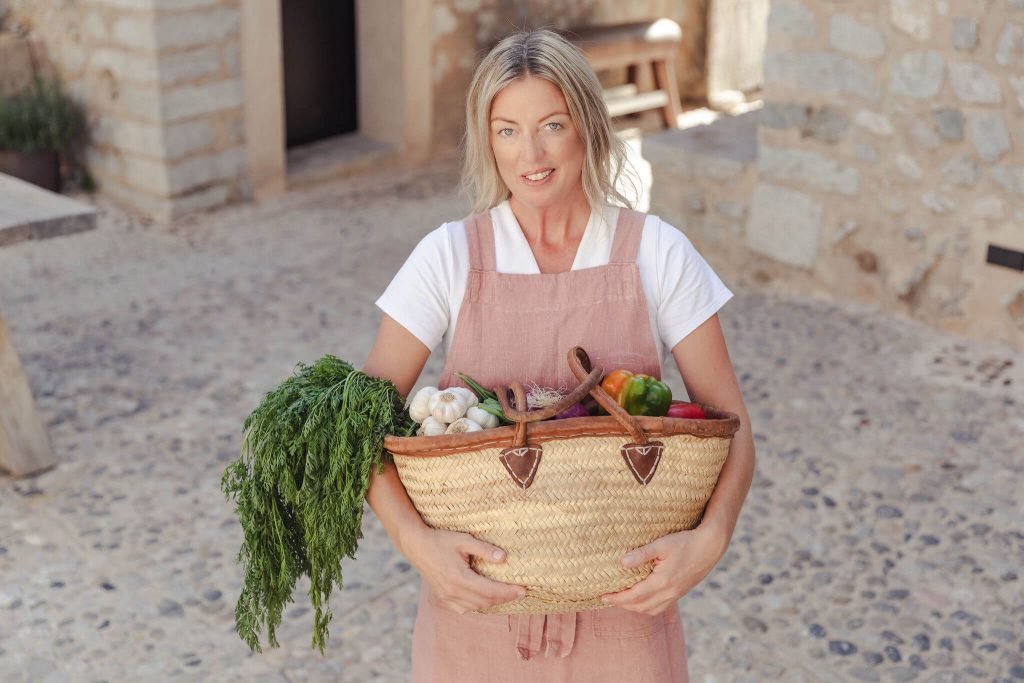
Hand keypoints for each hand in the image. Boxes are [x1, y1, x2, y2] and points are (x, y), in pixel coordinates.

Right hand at [403, 527, 526, 613]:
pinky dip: (478, 605)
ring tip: (507, 595)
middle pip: (485, 602)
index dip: (508, 592)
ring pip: (476, 607)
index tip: (523, 590)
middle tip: (520, 593)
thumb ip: (484, 550)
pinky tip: (486, 599)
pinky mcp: (444, 598)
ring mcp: (447, 597)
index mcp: (459, 578)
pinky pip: (464, 608)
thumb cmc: (440, 540)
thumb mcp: (464, 540)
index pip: (490, 591)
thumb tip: (504, 558)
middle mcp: (453, 592)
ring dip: (493, 603)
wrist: (416, 546)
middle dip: (505, 598)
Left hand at [600, 519, 728, 615]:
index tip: (603, 596)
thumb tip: (621, 563)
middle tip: (608, 598)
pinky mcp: (680, 592)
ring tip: (623, 599)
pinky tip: (643, 599)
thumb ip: (641, 554)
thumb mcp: (661, 544)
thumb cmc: (685, 542)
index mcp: (662, 582)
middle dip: (623, 605)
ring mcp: (676, 594)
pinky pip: (661, 607)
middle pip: (640, 606)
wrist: (710, 547)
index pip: (634, 596)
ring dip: (635, 607)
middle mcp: (669, 593)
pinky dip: (648, 607)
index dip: (617, 598)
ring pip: (651, 610)